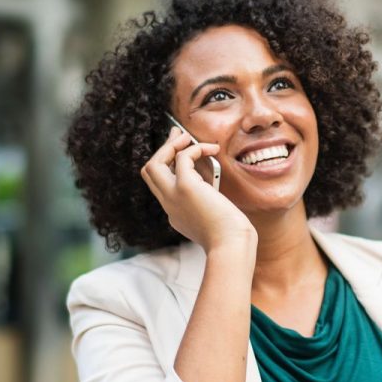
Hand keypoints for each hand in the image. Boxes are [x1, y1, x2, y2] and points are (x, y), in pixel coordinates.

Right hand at [141, 127, 256, 251]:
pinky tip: (212, 149)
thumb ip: (209, 204)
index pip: (163, 186)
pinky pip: (182, 158)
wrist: (231, 246)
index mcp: (175, 214)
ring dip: (169, 146)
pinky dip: (195, 149)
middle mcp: (169, 205)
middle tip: (177, 135)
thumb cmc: (232, 237)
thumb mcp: (215, 219)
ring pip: (153, 164)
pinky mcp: (185, 188)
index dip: (170, 167)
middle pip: (149, 172)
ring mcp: (173, 196)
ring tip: (187, 136)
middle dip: (162, 150)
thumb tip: (214, 188)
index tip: (183, 153)